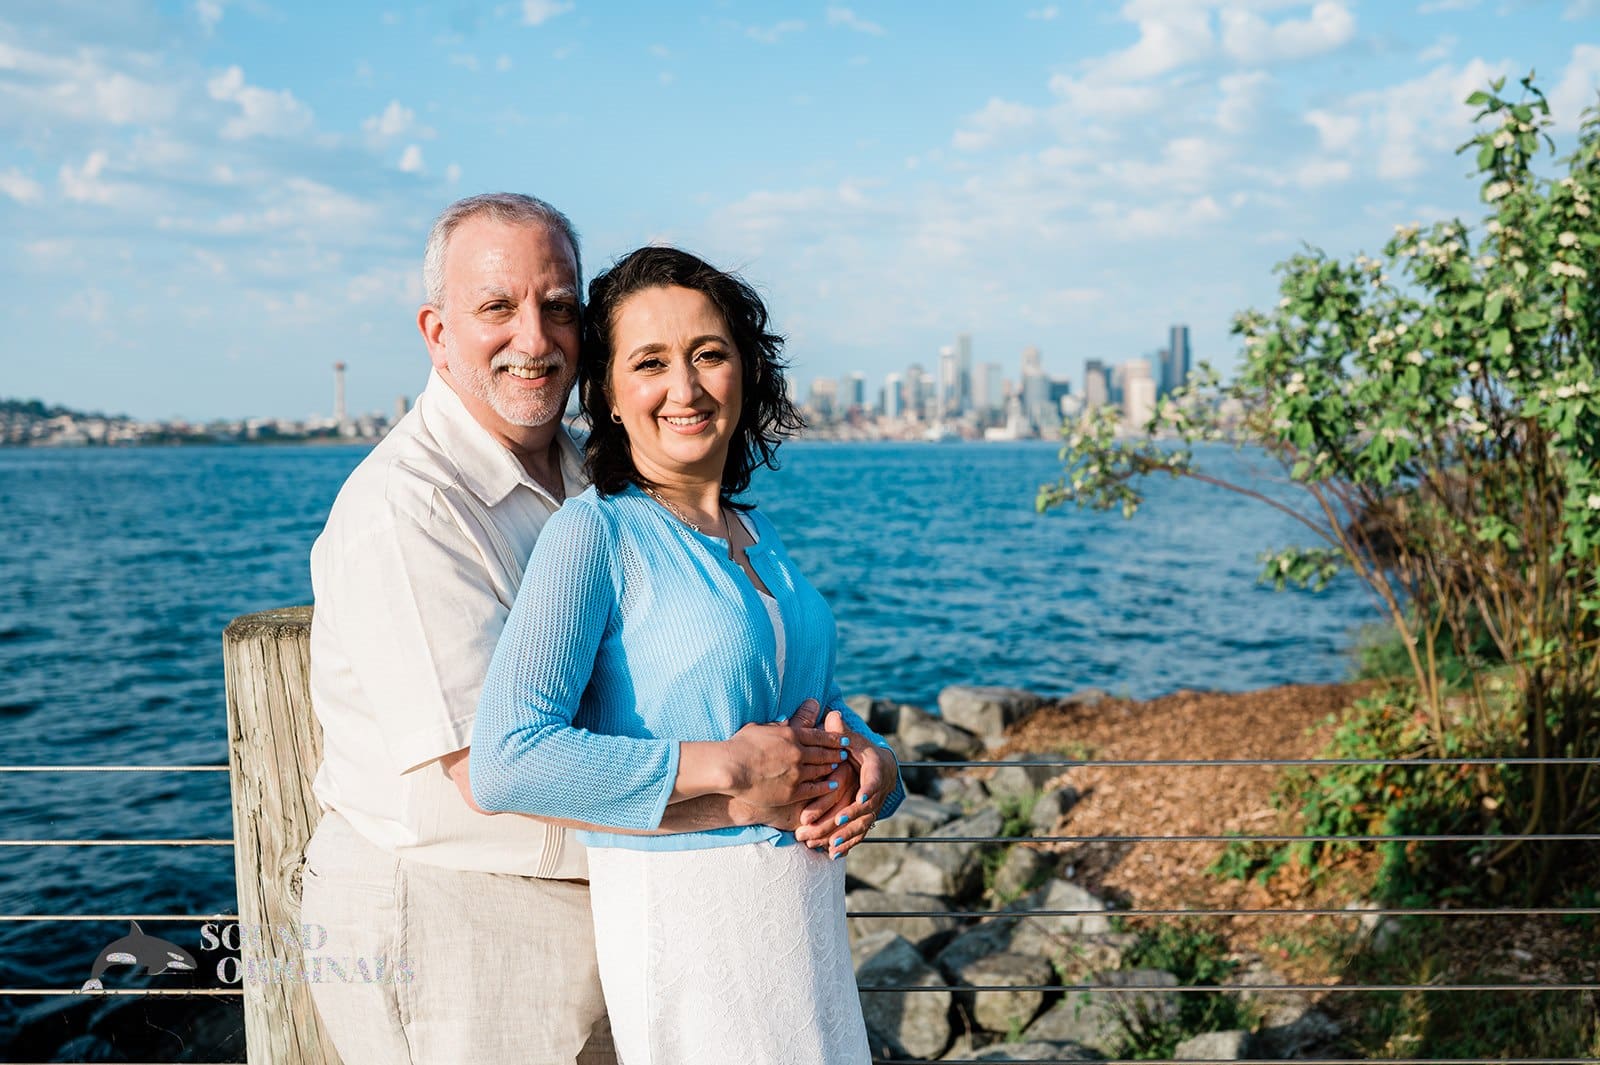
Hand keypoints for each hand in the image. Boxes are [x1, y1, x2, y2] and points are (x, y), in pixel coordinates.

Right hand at [722, 718, 847, 808]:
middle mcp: (799, 752)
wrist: (730, 768)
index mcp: (792, 734)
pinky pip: (815, 789)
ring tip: (839, 767)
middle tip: (844, 753)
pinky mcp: (793, 792)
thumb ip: (777, 725)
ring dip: (832, 768)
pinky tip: (833, 786)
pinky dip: (826, 787)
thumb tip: (786, 718)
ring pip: (822, 770)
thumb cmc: (739, 746)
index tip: (842, 739)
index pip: (819, 735)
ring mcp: (797, 773)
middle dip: (836, 752)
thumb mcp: (760, 728)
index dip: (834, 737)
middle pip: (824, 752)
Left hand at [794, 710, 897, 859]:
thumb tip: (833, 715)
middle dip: (849, 817)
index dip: (869, 789)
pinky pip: (859, 834)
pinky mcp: (867, 818)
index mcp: (875, 768)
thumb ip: (842, 732)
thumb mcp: (854, 739)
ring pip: (862, 824)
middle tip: (833, 823)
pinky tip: (833, 853)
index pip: (873, 780)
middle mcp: (878, 790)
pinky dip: (847, 844)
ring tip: (828, 843)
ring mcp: (874, 806)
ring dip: (845, 835)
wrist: (880, 766)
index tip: (861, 797)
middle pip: (865, 807)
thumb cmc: (861, 750)